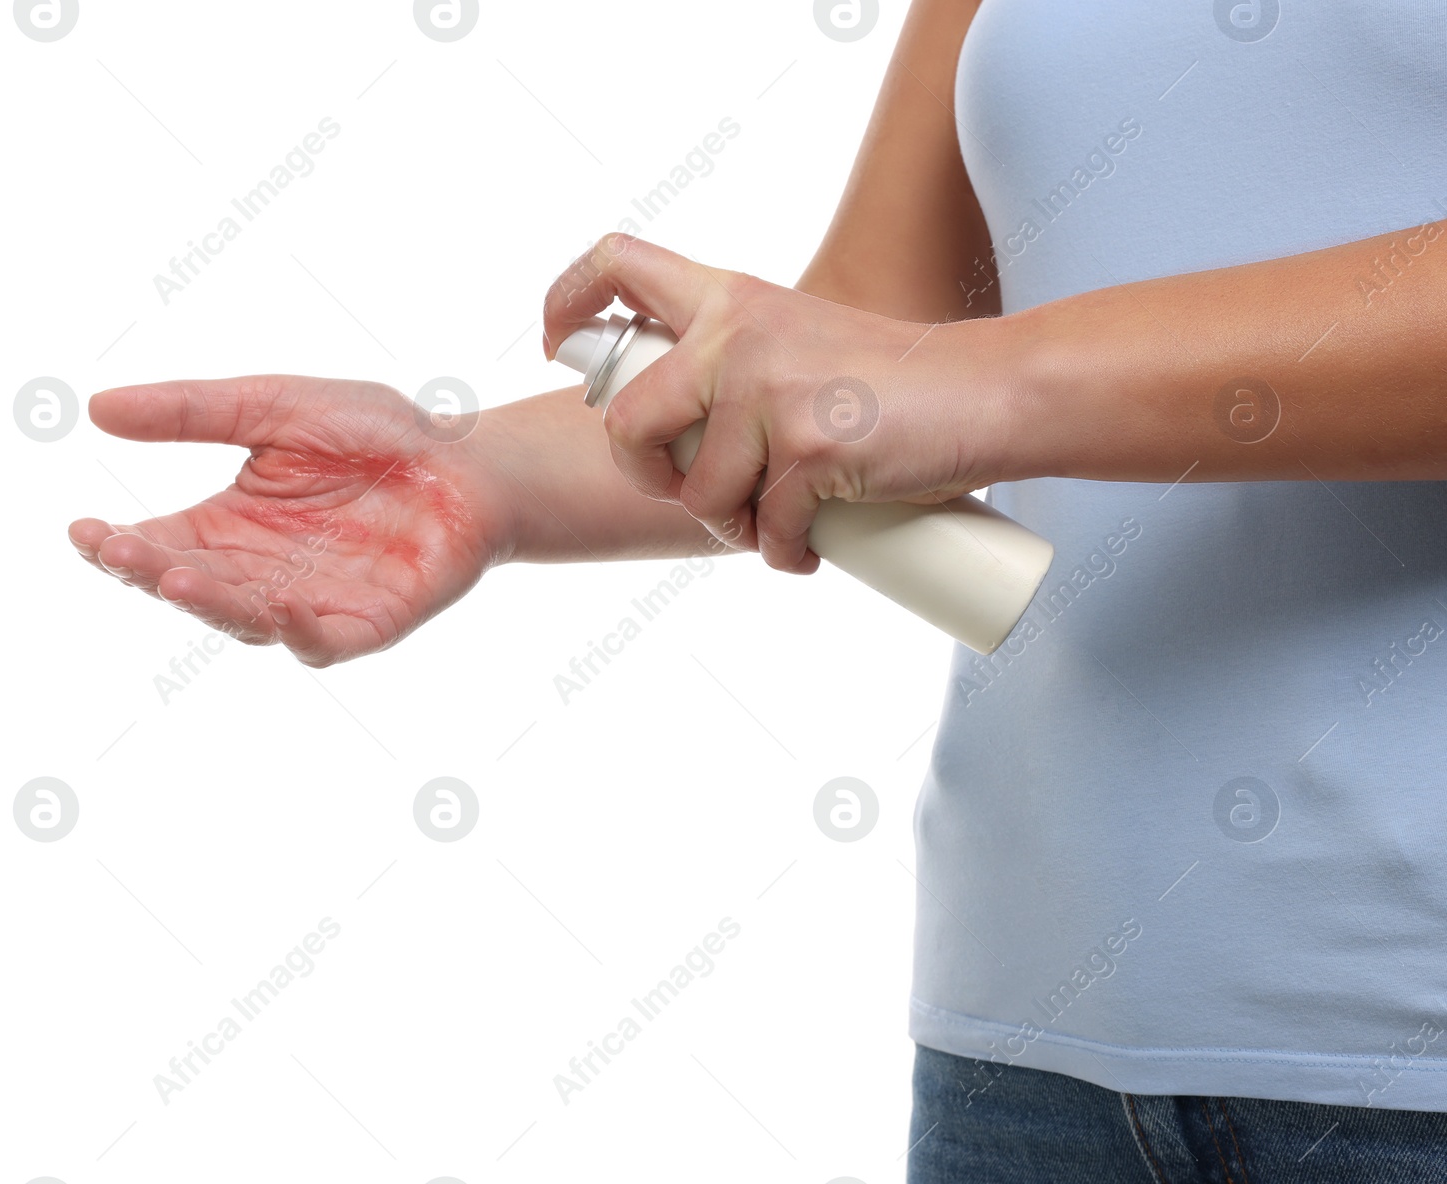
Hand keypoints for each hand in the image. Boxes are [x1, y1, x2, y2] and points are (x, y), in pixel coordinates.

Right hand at [69, 376, 511, 666]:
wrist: (469, 458)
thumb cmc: (376, 432)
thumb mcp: (274, 406)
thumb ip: (194, 411)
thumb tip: (95, 408)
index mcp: (232, 526)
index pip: (161, 544)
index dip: (119, 545)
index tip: (82, 530)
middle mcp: (264, 573)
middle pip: (194, 586)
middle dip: (152, 572)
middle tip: (115, 551)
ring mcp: (315, 603)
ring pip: (249, 620)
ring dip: (212, 604)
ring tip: (173, 577)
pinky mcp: (371, 622)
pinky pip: (328, 641)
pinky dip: (304, 632)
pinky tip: (282, 610)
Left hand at [542, 234, 1025, 573]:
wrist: (991, 392)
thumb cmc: (898, 382)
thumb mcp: (800, 343)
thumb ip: (740, 366)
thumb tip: (683, 442)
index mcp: (731, 298)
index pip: (617, 263)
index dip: (567, 299)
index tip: (556, 344)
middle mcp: (738, 333)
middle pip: (625, 421)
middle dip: (646, 478)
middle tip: (692, 495)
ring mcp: (770, 390)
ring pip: (699, 493)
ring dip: (733, 530)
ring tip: (779, 527)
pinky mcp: (807, 448)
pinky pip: (766, 530)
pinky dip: (786, 556)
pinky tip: (808, 551)